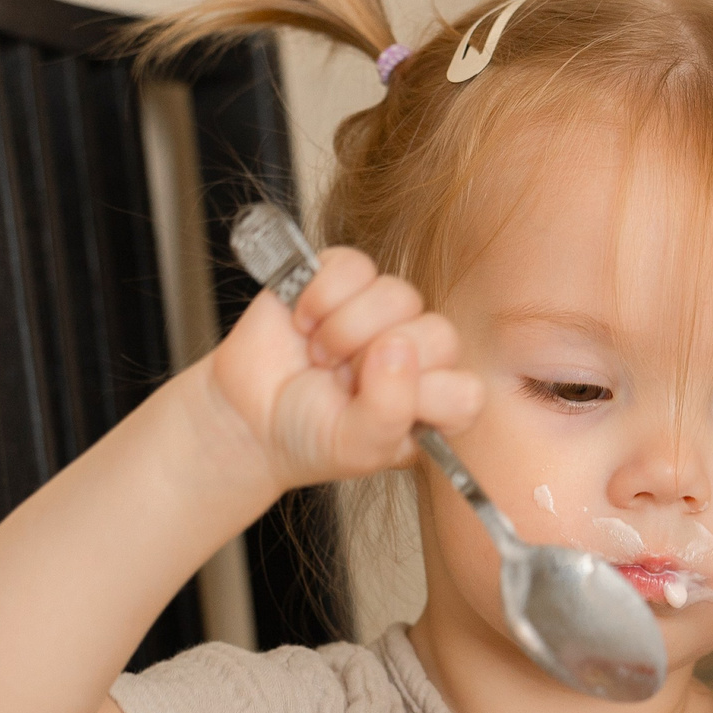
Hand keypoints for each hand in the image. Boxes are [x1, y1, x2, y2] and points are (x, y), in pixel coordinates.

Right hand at [202, 246, 482, 492]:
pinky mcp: (345, 277)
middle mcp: (417, 351)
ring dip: (346, 330)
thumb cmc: (308, 437)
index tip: (377, 411)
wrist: (247, 416)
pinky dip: (321, 296)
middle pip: (438, 334)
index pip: (465, 392)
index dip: (423, 398)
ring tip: (320, 355)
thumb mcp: (355, 446)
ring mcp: (383, 311)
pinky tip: (303, 322)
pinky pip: (354, 266)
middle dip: (378, 361)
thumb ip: (389, 409)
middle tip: (341, 382)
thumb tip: (399, 347)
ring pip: (398, 295)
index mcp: (432, 401)